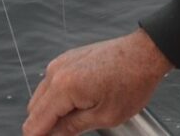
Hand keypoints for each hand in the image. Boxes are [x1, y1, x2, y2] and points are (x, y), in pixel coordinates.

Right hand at [22, 29, 172, 135]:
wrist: (145, 52)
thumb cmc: (132, 81)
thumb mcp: (105, 116)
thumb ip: (72, 128)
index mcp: (64, 87)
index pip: (36, 122)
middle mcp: (56, 71)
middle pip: (34, 110)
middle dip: (44, 126)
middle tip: (65, 135)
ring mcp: (61, 62)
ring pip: (42, 97)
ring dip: (51, 112)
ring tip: (74, 122)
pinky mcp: (67, 59)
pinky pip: (52, 83)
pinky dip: (58, 98)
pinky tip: (77, 106)